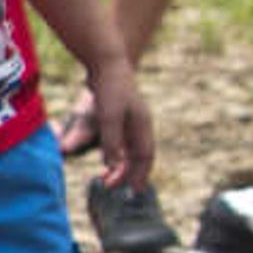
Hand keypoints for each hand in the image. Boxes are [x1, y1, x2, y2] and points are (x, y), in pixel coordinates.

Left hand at [84, 69, 157, 189]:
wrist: (106, 62)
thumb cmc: (109, 88)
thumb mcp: (109, 117)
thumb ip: (112, 141)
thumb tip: (114, 165)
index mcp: (142, 125)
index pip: (146, 156)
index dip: (140, 174)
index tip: (133, 190)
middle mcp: (140, 124)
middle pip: (138, 155)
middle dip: (128, 173)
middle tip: (112, 187)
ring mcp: (132, 118)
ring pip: (130, 148)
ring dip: (121, 164)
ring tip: (107, 178)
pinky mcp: (120, 114)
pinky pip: (123, 140)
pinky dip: (116, 152)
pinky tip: (106, 159)